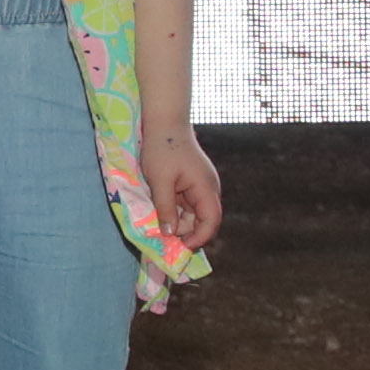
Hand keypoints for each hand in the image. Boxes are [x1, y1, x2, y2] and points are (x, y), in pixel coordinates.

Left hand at [143, 124, 225, 254]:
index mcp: (206, 188)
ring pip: (192, 214)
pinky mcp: (189, 184)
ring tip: (157, 223)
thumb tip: (170, 234)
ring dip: (177, 221)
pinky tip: (159, 211)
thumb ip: (165, 208)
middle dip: (185, 231)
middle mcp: (207, 189)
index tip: (181, 246)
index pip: (211, 221)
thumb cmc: (162, 149)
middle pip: (202, 220)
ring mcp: (199, 186)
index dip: (199, 238)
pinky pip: (185, 204)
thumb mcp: (160, 181)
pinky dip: (174, 211)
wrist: (164, 122)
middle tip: (163, 237)